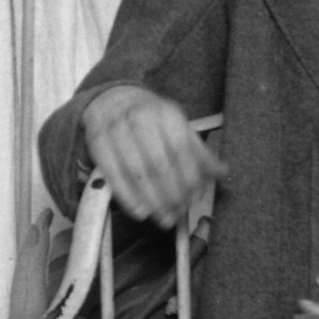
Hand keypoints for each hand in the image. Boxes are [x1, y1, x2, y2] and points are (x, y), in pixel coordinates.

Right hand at [81, 86, 221, 228]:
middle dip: (171, 195)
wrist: (111, 100)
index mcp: (166, 113)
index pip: (181, 150)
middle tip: (179, 214)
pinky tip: (141, 213)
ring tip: (164, 219)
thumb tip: (222, 173)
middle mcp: (140, 118)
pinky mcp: (96, 141)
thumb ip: (198, 151)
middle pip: (158, 163)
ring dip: (152, 201)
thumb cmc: (151, 119)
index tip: (195, 198)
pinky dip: (128, 198)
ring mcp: (115, 129)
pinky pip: (113, 174)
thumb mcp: (178, 127)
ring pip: (136, 172)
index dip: (189, 178)